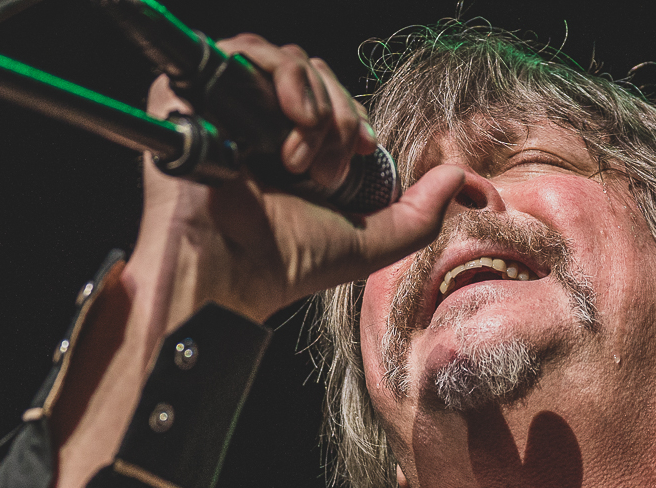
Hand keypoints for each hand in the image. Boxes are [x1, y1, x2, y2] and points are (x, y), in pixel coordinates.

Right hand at [124, 33, 465, 326]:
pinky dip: (282, 79)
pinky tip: (289, 125)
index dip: (352, 120)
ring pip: (288, 61)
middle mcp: (257, 125)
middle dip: (338, 118)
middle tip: (327, 169)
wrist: (233, 267)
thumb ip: (422, 213)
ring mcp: (224, 107)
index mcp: (291, 151)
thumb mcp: (372, 241)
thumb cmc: (287, 263)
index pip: (331, 102)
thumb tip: (464, 181)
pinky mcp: (191, 92)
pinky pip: (247, 51)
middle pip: (316, 76)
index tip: (358, 154)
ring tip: (301, 159)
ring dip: (315, 106)